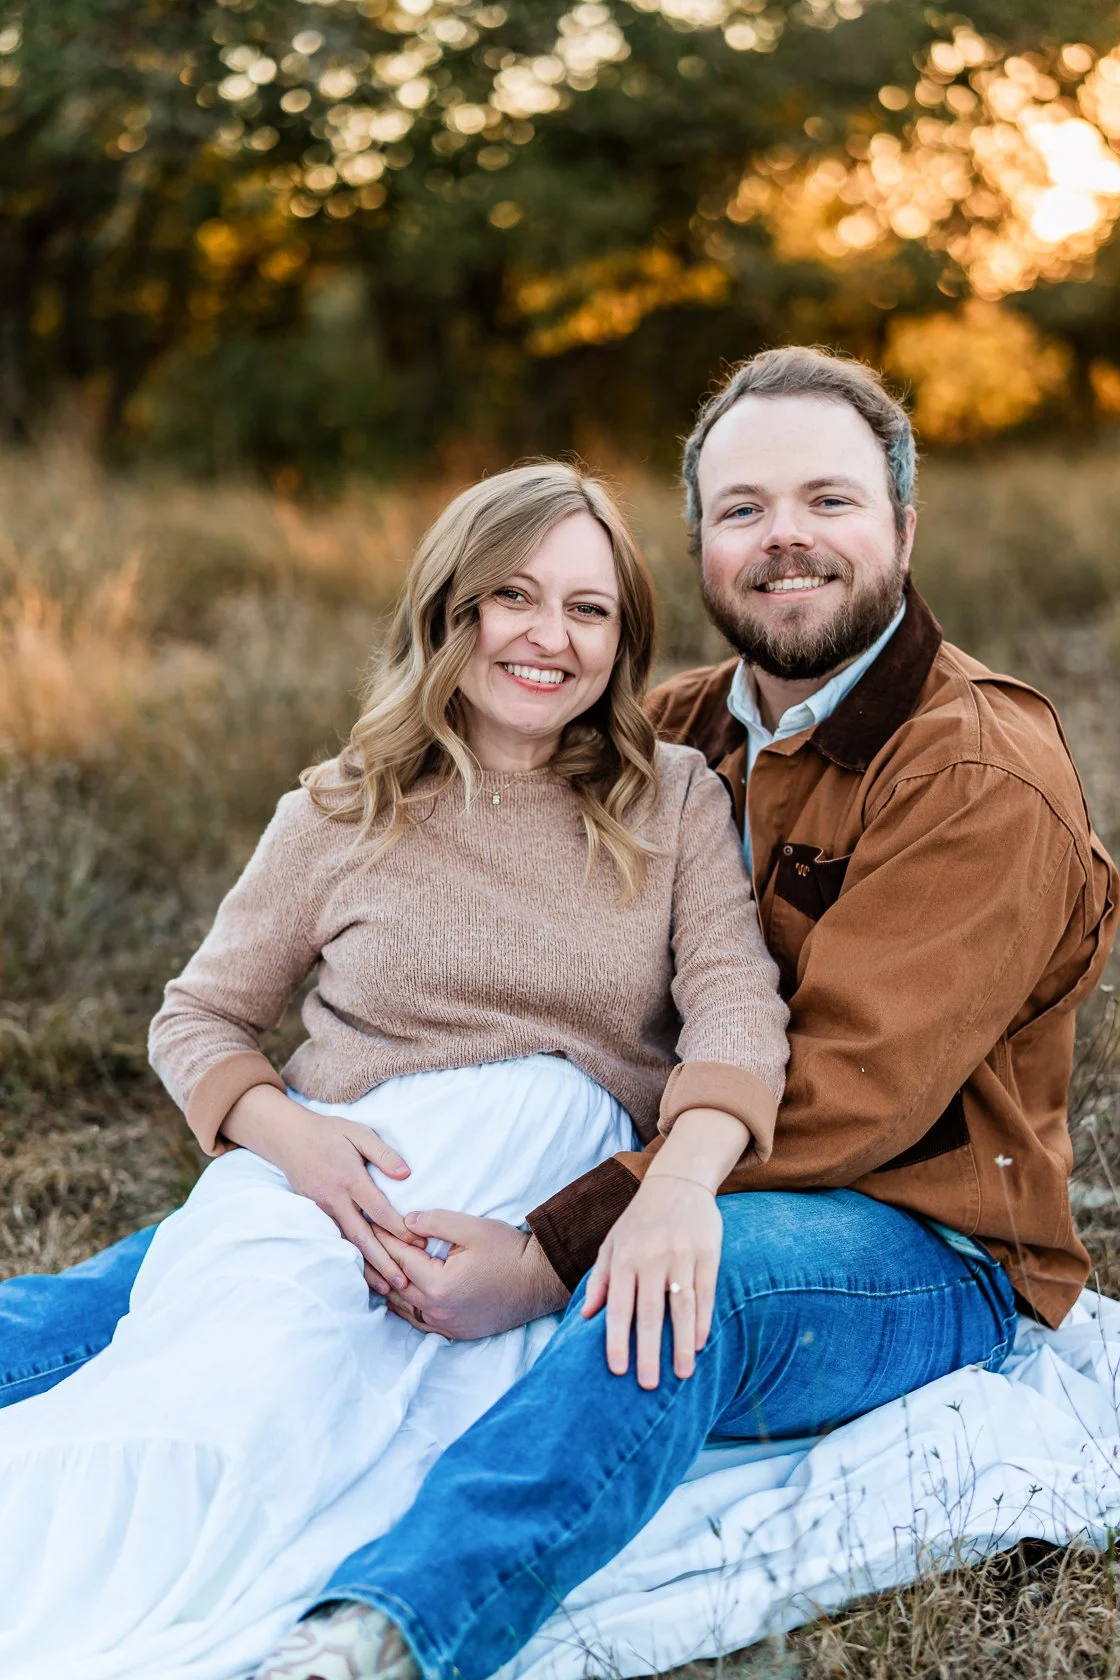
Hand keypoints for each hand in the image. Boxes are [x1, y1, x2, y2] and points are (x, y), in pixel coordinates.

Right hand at [222, 1085, 422, 1292]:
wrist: (288, 1138)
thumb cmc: (329, 1133)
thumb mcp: (359, 1133)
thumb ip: (383, 1153)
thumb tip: (407, 1174)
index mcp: (350, 1178)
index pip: (379, 1210)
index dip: (400, 1228)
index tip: (420, 1243)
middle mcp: (336, 1199)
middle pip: (362, 1237)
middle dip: (383, 1261)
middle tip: (403, 1282)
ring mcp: (323, 1209)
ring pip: (348, 1245)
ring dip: (367, 1268)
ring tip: (385, 1288)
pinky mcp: (316, 1215)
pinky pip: (337, 1240)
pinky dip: (350, 1259)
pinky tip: (362, 1274)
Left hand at [373, 1211, 569, 1339]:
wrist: (539, 1280)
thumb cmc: (509, 1251)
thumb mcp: (472, 1228)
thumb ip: (435, 1222)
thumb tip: (405, 1221)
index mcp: (439, 1284)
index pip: (400, 1258)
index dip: (382, 1237)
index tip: (366, 1222)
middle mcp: (438, 1310)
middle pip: (395, 1284)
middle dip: (377, 1261)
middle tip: (360, 1241)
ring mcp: (446, 1325)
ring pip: (402, 1307)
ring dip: (387, 1285)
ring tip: (372, 1266)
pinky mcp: (455, 1332)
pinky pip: (419, 1321)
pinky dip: (403, 1306)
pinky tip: (396, 1293)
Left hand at [581, 1175, 722, 1389]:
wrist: (677, 1182)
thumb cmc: (639, 1220)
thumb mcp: (612, 1243)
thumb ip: (600, 1279)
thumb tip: (584, 1316)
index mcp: (625, 1259)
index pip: (618, 1307)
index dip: (617, 1339)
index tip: (617, 1370)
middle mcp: (652, 1259)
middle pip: (650, 1313)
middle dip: (649, 1352)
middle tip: (649, 1386)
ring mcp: (681, 1256)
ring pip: (682, 1307)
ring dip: (682, 1343)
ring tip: (683, 1374)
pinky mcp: (707, 1253)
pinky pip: (705, 1292)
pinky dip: (704, 1320)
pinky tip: (701, 1343)